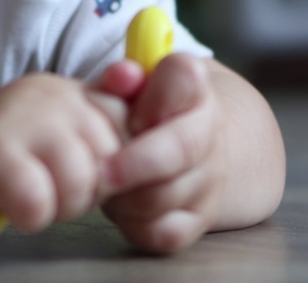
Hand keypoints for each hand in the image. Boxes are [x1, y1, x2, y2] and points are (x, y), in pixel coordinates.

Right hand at [0, 73, 128, 237]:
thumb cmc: (3, 160)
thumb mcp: (57, 132)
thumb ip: (100, 119)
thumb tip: (139, 81)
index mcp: (68, 90)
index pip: (126, 124)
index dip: (115, 164)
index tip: (86, 176)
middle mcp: (47, 95)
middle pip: (110, 156)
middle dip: (90, 190)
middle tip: (53, 191)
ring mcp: (17, 120)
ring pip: (79, 178)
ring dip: (61, 206)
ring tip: (34, 200)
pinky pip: (38, 199)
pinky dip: (31, 216)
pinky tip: (15, 210)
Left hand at [100, 53, 224, 252]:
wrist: (199, 151)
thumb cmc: (150, 113)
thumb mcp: (134, 88)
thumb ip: (121, 79)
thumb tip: (122, 75)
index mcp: (192, 90)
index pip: (184, 77)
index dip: (155, 96)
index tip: (132, 111)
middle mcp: (208, 134)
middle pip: (180, 148)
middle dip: (135, 162)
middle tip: (99, 170)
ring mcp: (207, 180)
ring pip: (164, 196)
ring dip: (125, 195)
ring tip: (104, 183)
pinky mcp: (198, 220)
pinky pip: (165, 232)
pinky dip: (136, 225)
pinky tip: (122, 208)